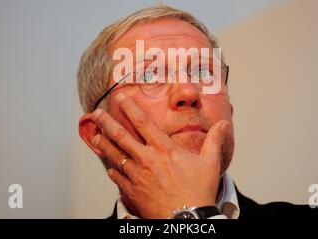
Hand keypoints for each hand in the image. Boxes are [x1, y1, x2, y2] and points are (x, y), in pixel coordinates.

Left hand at [91, 92, 231, 218]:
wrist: (186, 219)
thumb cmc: (197, 192)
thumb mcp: (210, 163)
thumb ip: (214, 141)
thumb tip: (223, 125)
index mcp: (164, 149)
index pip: (143, 123)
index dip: (130, 108)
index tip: (120, 97)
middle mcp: (147, 159)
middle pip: (121, 136)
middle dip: (107, 123)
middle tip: (97, 114)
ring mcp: (137, 176)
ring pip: (115, 155)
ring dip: (103, 144)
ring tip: (94, 135)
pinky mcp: (132, 191)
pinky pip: (117, 178)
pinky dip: (112, 171)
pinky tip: (108, 167)